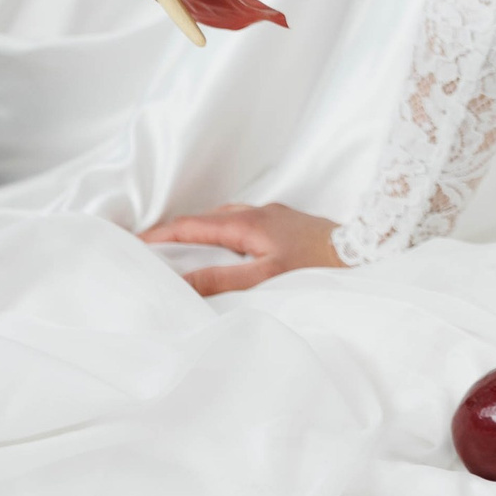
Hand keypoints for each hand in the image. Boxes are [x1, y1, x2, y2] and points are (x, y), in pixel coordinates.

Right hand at [139, 202, 345, 297]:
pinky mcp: (285, 223)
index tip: (132, 243)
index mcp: (246, 222)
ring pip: (223, 219)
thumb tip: (180, 283)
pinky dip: (221, 234)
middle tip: (148, 249)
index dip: (159, 235)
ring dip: (198, 232)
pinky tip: (224, 250)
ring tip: (178, 251)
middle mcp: (256, 212)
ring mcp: (272, 215)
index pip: (190, 225)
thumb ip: (221, 280)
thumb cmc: (316, 266)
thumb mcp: (264, 277)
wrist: (363, 251)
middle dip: (174, 233)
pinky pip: (241, 223)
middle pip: (203, 219)